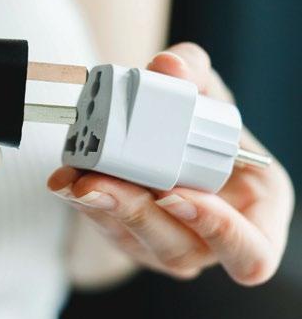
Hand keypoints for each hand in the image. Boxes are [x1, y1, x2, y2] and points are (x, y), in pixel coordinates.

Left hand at [49, 43, 293, 284]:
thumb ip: (197, 78)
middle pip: (178, 250)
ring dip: (101, 206)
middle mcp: (206, 243)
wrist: (174, 149)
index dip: (220, 231)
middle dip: (136, 213)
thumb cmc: (207, 133)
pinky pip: (102, 225)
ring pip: (133, 240)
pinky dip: (81, 198)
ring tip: (78, 176)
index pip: (251, 253)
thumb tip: (169, 65)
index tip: (178, 192)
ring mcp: (161, 245)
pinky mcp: (124, 237)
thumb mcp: (211, 99)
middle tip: (104, 181)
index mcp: (253, 219)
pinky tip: (65, 177)